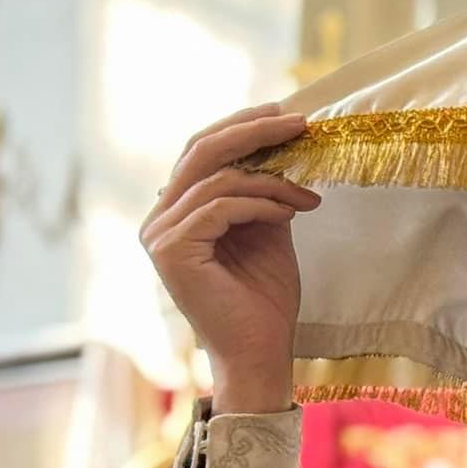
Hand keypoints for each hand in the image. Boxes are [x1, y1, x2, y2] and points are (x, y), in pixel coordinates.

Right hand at [141, 105, 319, 413]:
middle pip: (201, 150)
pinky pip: (222, 205)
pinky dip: (263, 203)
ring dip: (272, 179)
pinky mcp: (173, 251)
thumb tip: (280, 141)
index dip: (241, 126)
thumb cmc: (263, 299)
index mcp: (174, 212)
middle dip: (253, 130)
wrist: (259, 354)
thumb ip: (260, 188)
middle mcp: (158, 220)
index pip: (201, 151)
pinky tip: (292, 212)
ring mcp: (160, 236)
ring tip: (308, 192)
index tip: (286, 114)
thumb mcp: (266, 228)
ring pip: (217, 178)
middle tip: (299, 122)